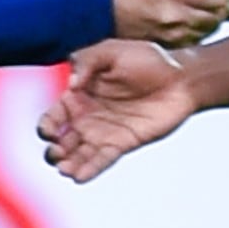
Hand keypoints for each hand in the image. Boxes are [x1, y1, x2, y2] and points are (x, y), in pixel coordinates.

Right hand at [38, 39, 199, 181]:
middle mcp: (88, 117)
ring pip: (78, 154)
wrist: (182, 78)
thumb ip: (87, 61)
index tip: (49, 130)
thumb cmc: (148, 60)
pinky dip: (89, 169)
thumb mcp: (112, 51)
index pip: (54, 115)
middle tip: (57, 152)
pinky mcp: (122, 143)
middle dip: (54, 150)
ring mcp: (104, 132)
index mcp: (79, 95)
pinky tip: (79, 176)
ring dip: (67, 164)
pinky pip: (102, 160)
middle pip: (62, 140)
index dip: (46, 125)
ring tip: (65, 168)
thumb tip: (71, 85)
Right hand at [112, 0, 228, 46]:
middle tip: (207, 1)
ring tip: (192, 11)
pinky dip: (196, 32)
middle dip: (218, 8)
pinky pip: (196, 40)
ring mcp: (173, 33)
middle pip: (218, 16)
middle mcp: (176, 14)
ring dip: (207, 21)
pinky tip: (184, 22)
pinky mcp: (171, 46)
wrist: (109, 9)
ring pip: (209, 30)